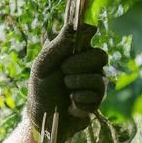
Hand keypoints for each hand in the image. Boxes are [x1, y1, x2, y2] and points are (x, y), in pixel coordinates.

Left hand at [25, 23, 107, 142]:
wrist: (42, 118)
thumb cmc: (40, 88)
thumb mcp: (43, 65)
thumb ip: (58, 45)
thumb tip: (74, 24)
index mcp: (75, 53)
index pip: (90, 36)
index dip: (87, 36)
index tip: (80, 40)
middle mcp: (89, 66)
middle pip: (101, 56)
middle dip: (81, 64)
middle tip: (64, 71)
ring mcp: (95, 84)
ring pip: (100, 79)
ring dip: (77, 84)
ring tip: (66, 91)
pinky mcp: (96, 102)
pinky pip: (96, 98)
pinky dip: (79, 102)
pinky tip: (70, 105)